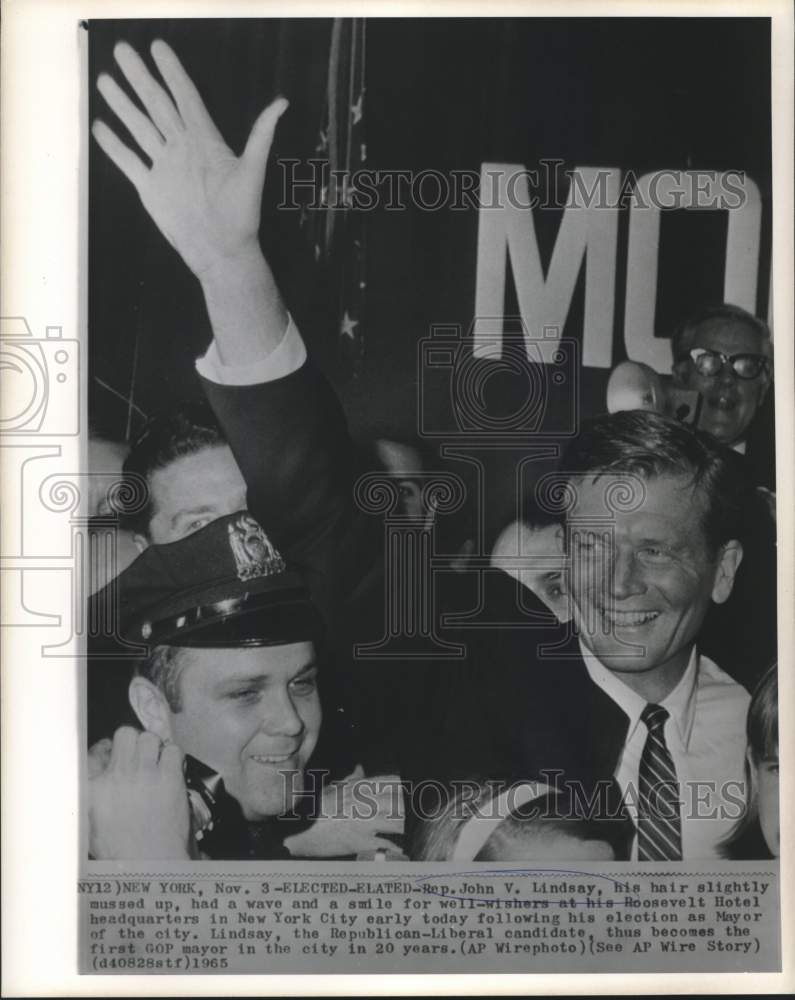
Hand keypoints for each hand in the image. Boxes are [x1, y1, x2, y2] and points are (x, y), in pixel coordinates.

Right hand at [88, 727, 190, 859]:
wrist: (150, 864)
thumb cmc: (120, 851)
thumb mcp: (91, 825)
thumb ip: (93, 796)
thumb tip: (99, 774)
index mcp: (92, 789)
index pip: (95, 751)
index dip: (107, 750)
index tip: (114, 756)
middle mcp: (117, 775)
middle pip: (124, 734)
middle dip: (132, 742)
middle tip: (139, 757)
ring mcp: (144, 774)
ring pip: (149, 738)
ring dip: (154, 748)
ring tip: (156, 764)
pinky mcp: (170, 777)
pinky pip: (173, 750)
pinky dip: (174, 758)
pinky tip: (172, 771)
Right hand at [92, 40, 286, 278]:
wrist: (221, 251)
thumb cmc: (241, 214)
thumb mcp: (252, 172)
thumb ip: (261, 135)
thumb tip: (282, 103)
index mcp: (205, 140)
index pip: (185, 97)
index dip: (172, 71)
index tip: (158, 47)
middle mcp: (183, 148)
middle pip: (157, 105)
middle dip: (140, 78)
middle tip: (123, 50)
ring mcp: (165, 167)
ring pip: (139, 128)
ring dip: (122, 105)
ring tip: (105, 81)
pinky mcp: (151, 188)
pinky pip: (128, 161)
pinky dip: (113, 146)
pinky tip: (100, 127)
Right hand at [284, 766, 405, 858]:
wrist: (295, 831)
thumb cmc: (313, 809)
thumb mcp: (331, 788)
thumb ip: (349, 778)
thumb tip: (361, 768)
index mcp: (359, 788)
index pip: (392, 782)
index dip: (407, 788)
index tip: (417, 793)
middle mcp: (365, 802)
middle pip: (400, 802)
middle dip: (412, 810)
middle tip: (422, 816)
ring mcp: (364, 822)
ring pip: (398, 822)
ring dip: (408, 829)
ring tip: (416, 834)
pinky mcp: (361, 842)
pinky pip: (387, 846)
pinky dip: (398, 851)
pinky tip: (405, 854)